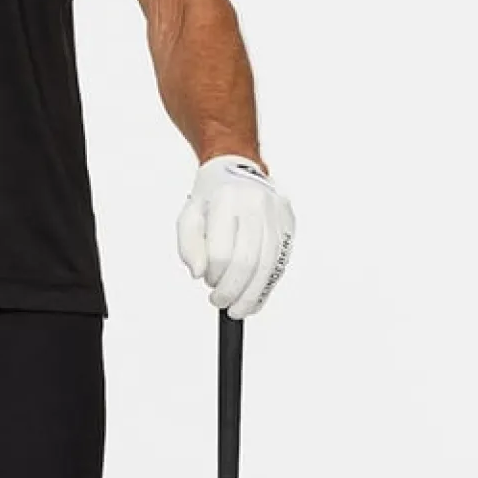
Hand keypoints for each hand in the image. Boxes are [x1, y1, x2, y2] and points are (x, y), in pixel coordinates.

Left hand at [176, 154, 294, 317]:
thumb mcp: (189, 215)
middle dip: (233, 290)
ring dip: (252, 294)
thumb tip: (198, 273)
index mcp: (227, 199)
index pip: (222, 251)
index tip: (207, 283)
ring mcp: (277, 214)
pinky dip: (266, 286)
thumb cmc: (211, 196)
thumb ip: (188, 245)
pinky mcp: (289, 225)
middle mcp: (256, 204)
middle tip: (221, 302)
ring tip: (237, 308)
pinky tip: (254, 298)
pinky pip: (280, 263)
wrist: (237, 168)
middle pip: (247, 262)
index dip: (214, 275)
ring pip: (268, 266)